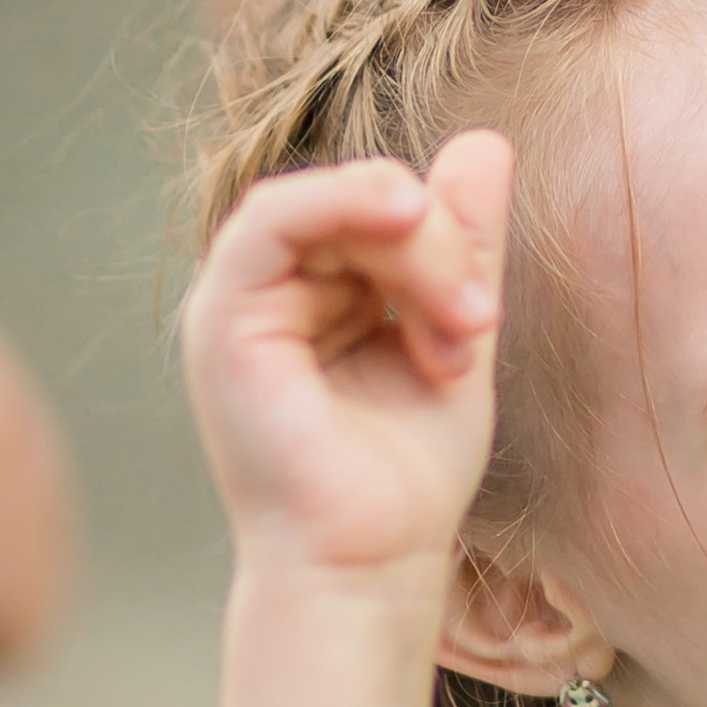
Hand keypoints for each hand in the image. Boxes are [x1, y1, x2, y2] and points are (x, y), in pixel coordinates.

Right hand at [181, 136, 509, 588]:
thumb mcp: (455, 334)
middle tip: (479, 319)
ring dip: (411, 248)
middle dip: (436, 247)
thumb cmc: (407, 476)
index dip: (442, 236)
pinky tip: (404, 220)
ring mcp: (237, 305)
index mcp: (315, 295)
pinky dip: (338, 205)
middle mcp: (270, 294)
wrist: (370, 565)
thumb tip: (485, 141)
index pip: (378, 211)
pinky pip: (270, 221)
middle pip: (360, 202)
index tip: (484, 313)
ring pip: (330, 206)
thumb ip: (463, 245)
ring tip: (460, 320)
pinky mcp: (221, 322)